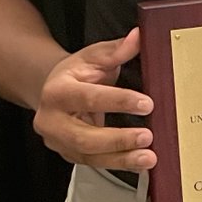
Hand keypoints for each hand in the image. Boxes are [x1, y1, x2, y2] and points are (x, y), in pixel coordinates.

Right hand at [32, 27, 155, 170]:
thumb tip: (138, 37)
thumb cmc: (75, 73)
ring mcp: (59, 142)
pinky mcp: (69, 155)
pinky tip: (139, 165)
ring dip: (122, 159)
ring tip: (148, 158)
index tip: (147, 104)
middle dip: (118, 139)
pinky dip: (118, 165)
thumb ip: (116, 49)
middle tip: (148, 136)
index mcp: (57, 92)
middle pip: (85, 137)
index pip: (90, 98)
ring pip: (89, 156)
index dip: (119, 102)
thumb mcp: (93, 56)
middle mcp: (52, 121)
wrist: (52, 90)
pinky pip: (95, 163)